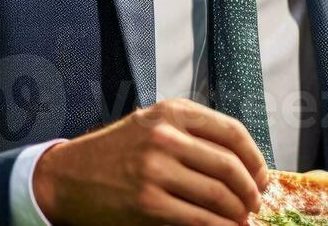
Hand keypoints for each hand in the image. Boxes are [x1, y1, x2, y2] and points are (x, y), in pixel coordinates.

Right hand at [33, 98, 269, 225]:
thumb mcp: (153, 126)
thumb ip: (194, 135)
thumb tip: (245, 163)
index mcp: (174, 112)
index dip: (256, 158)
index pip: (233, 133)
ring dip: (238, 211)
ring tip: (243, 218)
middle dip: (251, 190)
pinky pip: (198, 218)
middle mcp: (166, 136)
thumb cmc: (116, 152)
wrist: (65, 176)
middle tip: (256, 203)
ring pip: (218, 194)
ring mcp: (155, 170)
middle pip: (230, 166)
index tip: (262, 176)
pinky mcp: (147, 202)